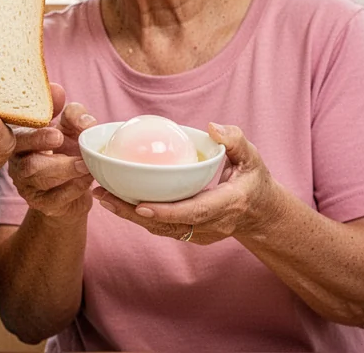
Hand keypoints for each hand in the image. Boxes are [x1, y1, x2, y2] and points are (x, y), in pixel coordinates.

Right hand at [8, 86, 97, 220]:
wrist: (72, 188)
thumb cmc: (66, 149)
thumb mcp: (70, 126)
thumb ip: (71, 112)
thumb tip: (68, 100)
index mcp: (19, 137)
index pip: (13, 131)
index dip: (25, 129)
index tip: (49, 127)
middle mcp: (16, 161)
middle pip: (22, 153)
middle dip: (39, 143)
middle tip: (59, 137)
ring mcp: (26, 184)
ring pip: (37, 175)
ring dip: (63, 168)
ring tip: (85, 163)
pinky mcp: (41, 203)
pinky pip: (54, 197)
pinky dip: (73, 188)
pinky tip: (87, 180)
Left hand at [92, 123, 284, 244]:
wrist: (261, 214)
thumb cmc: (254, 180)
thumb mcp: (252, 156)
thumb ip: (234, 140)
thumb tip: (212, 127)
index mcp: (228, 204)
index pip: (195, 212)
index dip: (167, 211)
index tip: (139, 205)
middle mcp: (212, 224)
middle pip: (168, 224)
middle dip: (133, 214)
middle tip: (103, 196)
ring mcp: (201, 234)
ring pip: (160, 229)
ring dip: (129, 216)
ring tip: (102, 197)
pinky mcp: (191, 235)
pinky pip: (162, 228)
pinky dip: (138, 217)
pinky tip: (117, 201)